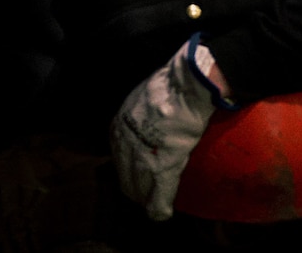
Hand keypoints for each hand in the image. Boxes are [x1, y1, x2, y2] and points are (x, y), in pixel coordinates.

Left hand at [112, 33, 224, 221]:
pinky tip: (161, 214)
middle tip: (142, 197)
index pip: (117, 155)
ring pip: (138, 188)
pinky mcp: (163, 167)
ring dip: (144, 199)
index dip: (125, 168)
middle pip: (123, 175)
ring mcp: (142, 157)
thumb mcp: (141, 98)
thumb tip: (148, 116)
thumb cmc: (168, 86)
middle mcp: (124, 144)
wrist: (184, 87)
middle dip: (131, 188)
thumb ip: (139, 114)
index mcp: (119, 126)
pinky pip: (159, 194)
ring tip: (151, 207)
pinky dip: (159, 207)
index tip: (133, 175)